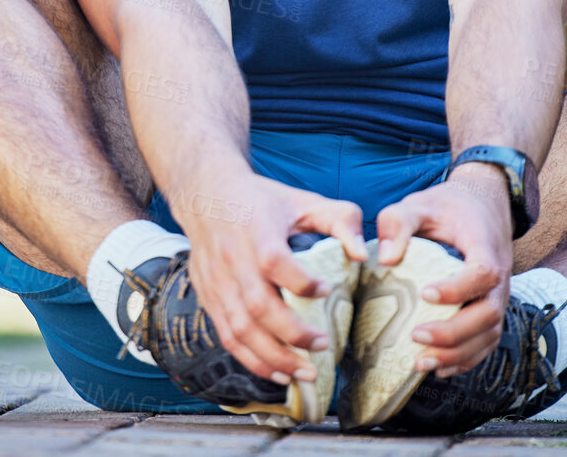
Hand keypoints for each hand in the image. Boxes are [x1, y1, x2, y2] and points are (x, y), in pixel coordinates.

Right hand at [175, 169, 367, 384]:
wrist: (205, 194)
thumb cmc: (261, 200)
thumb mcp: (303, 200)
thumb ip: (340, 220)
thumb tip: (361, 254)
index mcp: (256, 231)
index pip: (274, 262)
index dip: (301, 282)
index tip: (327, 290)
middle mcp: (232, 259)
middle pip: (257, 306)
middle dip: (292, 335)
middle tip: (324, 346)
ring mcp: (217, 282)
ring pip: (240, 329)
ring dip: (273, 358)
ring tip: (304, 373)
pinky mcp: (209, 298)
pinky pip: (227, 337)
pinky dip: (251, 360)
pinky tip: (277, 373)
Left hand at [372, 162, 512, 376]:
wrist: (481, 205)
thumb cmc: (447, 206)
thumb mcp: (418, 203)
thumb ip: (397, 222)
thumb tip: (385, 258)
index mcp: (486, 247)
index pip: (483, 274)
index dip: (458, 289)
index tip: (425, 293)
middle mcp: (500, 277)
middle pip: (489, 314)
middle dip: (454, 332)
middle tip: (416, 336)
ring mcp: (498, 297)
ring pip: (489, 335)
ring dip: (458, 354)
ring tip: (421, 361)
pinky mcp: (491, 310)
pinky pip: (487, 342)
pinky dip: (466, 360)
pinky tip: (439, 368)